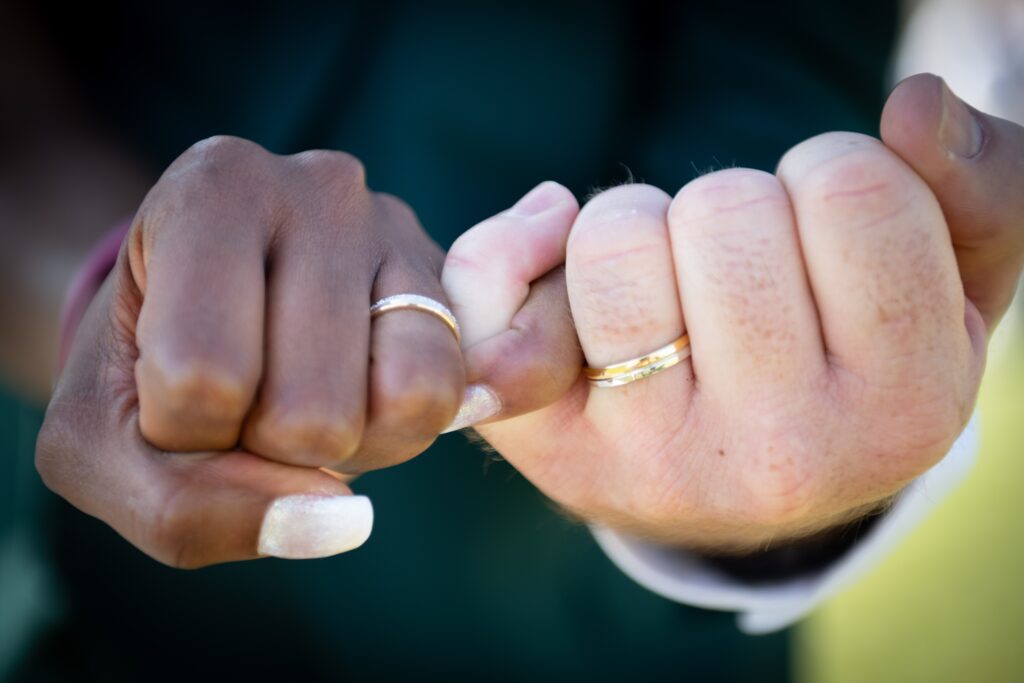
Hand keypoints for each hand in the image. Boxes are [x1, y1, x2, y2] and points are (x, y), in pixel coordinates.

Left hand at [36, 136, 463, 565]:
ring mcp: (399, 235)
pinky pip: (444, 400)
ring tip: (299, 396)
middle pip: (306, 412)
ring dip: (337, 450)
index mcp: (209, 189)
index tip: (169, 387)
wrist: (206, 325)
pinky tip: (355, 398)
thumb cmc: (142, 376)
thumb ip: (186, 509)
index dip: (178, 432)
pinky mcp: (448, 288)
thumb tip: (346, 522)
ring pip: (391, 410)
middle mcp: (319, 189)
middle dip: (265, 447)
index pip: (200, 376)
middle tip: (243, 396)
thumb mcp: (103, 446)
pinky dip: (395, 436)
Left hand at [445, 75, 1023, 550]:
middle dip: (729, 209)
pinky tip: (570, 309)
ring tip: (670, 297)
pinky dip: (529, 255)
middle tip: (738, 280)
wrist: (736, 481)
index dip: (826, 179)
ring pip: (616, 237)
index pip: (851, 188)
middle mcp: (783, 455)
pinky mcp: (554, 450)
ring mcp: (657, 460)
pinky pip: (503, 282)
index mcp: (905, 408)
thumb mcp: (944, 288)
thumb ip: (976, 188)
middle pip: (725, 210)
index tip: (820, 242)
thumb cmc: (841, 361)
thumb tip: (920, 103)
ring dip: (638, 229)